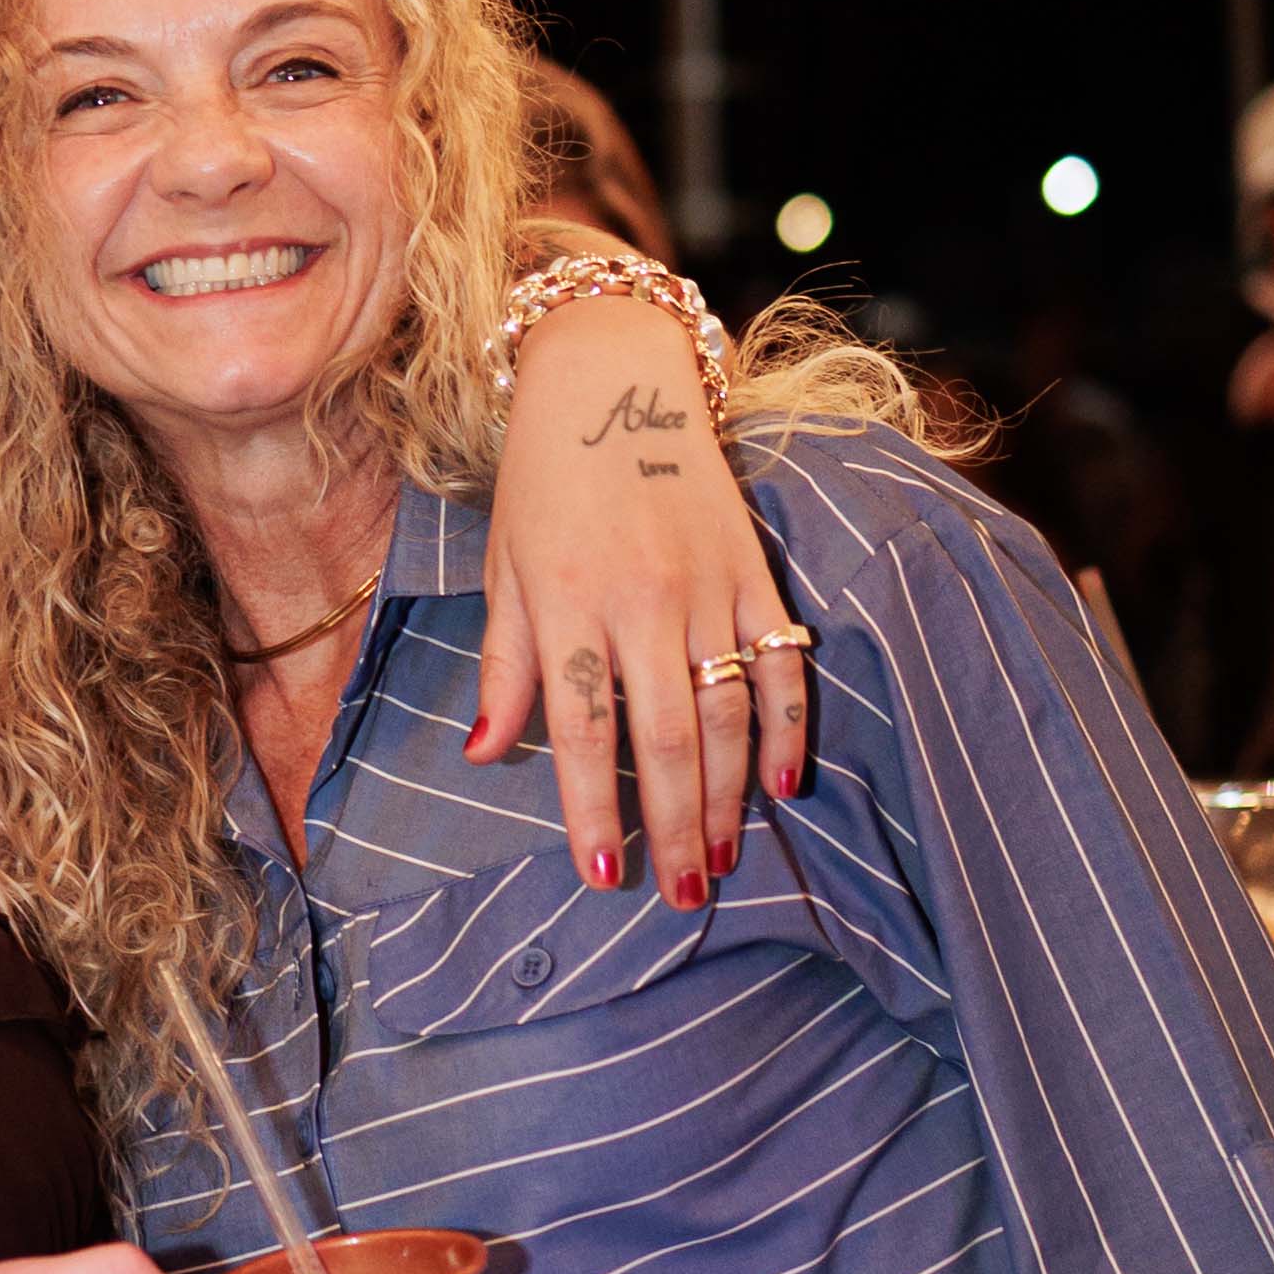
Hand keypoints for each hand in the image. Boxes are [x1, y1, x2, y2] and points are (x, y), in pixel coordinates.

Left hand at [471, 293, 807, 903]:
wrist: (613, 377)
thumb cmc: (543, 483)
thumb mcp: (503, 571)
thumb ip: (504, 668)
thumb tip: (484, 755)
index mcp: (567, 604)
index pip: (580, 731)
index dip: (592, 810)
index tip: (603, 876)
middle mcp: (640, 601)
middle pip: (665, 738)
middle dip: (673, 826)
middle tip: (684, 896)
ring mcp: (706, 586)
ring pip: (728, 711)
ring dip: (728, 794)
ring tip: (722, 857)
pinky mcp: (754, 569)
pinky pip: (783, 661)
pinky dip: (789, 724)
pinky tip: (785, 782)